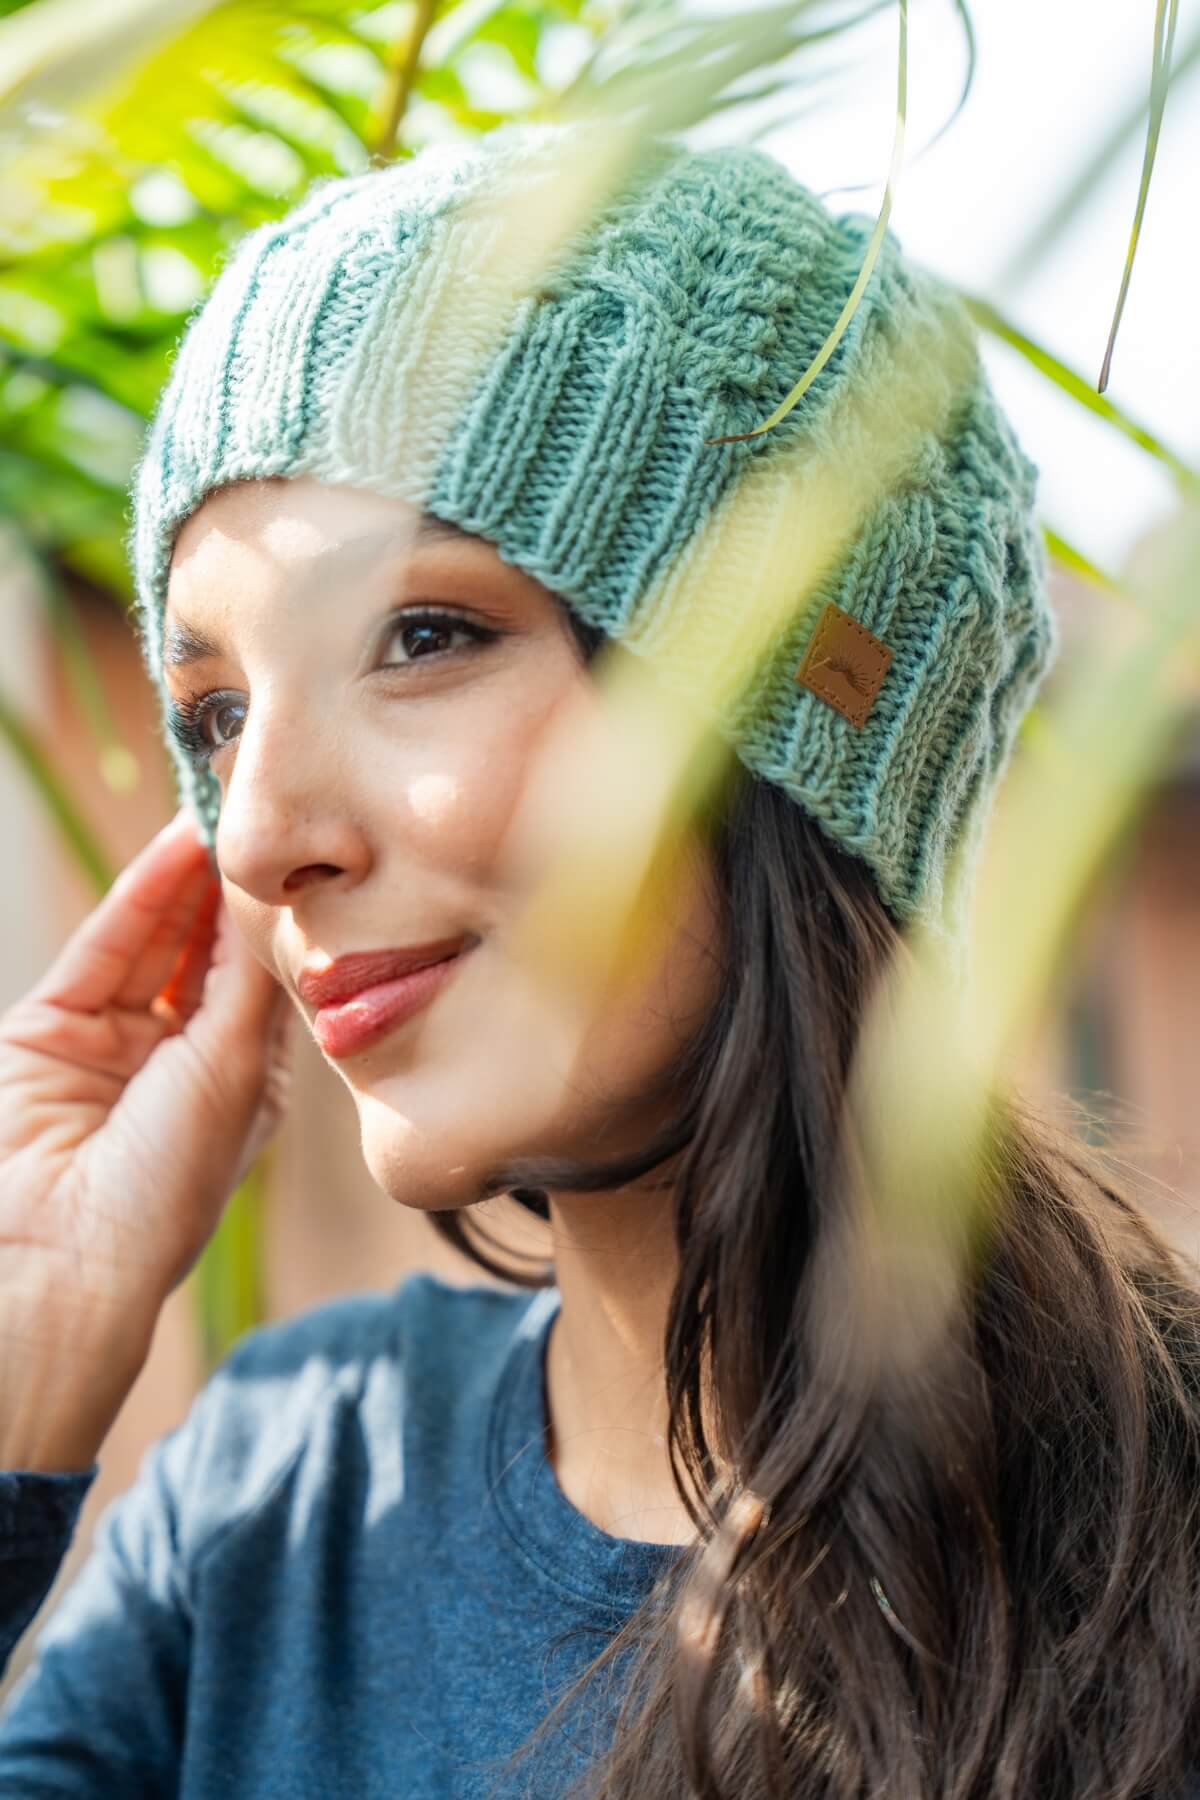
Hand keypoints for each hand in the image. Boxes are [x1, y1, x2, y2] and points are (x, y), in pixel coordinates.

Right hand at [0, 810, 292, 1466]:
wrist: (61, 1257)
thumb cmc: (170, 1187)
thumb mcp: (235, 1073)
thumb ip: (251, 982)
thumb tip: (281, 903)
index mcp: (243, 1086)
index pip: (266, 984)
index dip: (283, 921)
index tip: (317, 855)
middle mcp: (183, 1062)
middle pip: (211, 954)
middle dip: (237, 889)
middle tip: (269, 814)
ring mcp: (117, 1044)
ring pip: (161, 942)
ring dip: (194, 879)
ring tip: (229, 810)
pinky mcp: (53, 1030)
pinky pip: (108, 948)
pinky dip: (143, 894)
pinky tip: (181, 845)